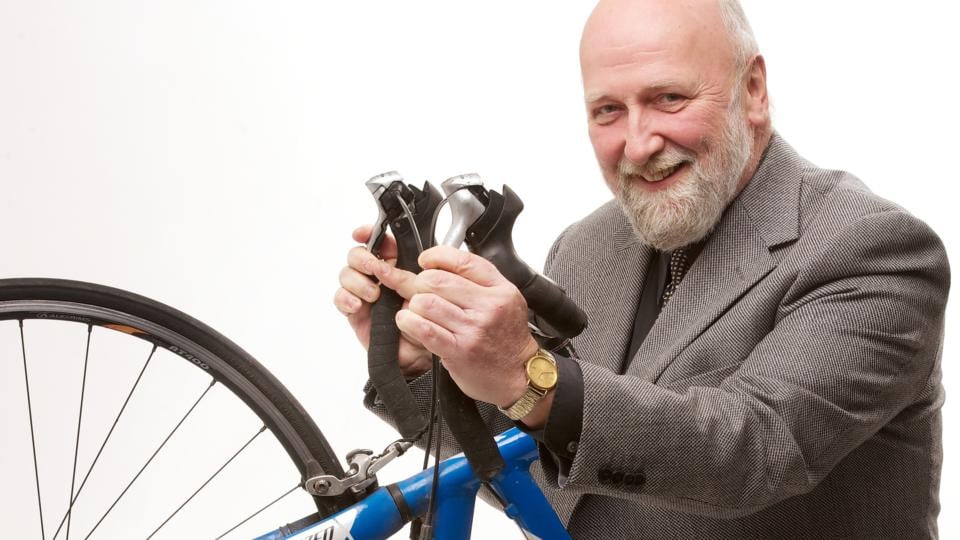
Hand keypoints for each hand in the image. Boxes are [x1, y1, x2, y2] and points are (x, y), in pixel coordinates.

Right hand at [333, 226, 432, 376]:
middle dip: (363, 259)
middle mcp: (377, 276)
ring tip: (374, 295)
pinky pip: (340, 297)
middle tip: (375, 269)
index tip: (361, 233)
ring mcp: (363, 292)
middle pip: (357, 255)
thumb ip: (405, 272)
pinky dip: (346, 298)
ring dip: (357, 281)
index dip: (368, 233)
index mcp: (396, 264)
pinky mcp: (354, 310)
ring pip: (346, 274)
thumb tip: (389, 258)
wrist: (419, 352)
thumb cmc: (426, 320)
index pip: (379, 241)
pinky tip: (358, 305)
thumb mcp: (421, 291)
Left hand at [369, 245, 538, 408]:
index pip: (462, 260)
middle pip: (437, 280)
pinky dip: (409, 322)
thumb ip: (478, 281)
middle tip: (419, 290)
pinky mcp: (458, 350)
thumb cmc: (507, 339)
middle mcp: (488, 307)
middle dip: (419, 282)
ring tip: (417, 310)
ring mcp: (473, 329)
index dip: (436, 256)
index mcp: (500, 289)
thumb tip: (440, 264)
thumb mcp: (505, 300)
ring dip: (413, 305)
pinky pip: (424, 329)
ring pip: (425, 302)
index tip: (425, 260)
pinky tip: (410, 322)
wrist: (518, 375)